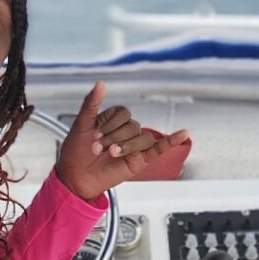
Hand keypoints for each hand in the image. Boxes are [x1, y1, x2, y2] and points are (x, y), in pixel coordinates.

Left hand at [54, 80, 191, 201]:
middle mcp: (126, 131)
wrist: (75, 176)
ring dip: (126, 145)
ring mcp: (135, 145)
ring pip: (142, 137)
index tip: (93, 134)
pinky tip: (183, 133)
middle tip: (96, 148)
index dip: (110, 123)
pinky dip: (172, 141)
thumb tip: (101, 83)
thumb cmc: (76, 151)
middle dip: (113, 136)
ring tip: (111, 153)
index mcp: (114, 120)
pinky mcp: (141, 160)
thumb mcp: (81, 124)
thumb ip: (91, 103)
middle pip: (132, 126)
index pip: (123, 113)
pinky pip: (159, 148)